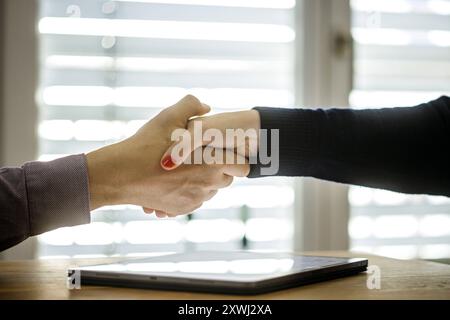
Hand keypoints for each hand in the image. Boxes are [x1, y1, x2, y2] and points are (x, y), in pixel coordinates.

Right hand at [85, 95, 249, 216]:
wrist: (120, 175)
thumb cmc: (146, 145)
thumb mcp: (169, 116)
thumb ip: (192, 106)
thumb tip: (207, 107)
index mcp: (213, 163)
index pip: (243, 167)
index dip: (234, 158)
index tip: (221, 152)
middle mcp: (208, 185)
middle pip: (226, 179)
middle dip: (218, 169)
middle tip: (199, 157)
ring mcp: (195, 201)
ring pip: (209, 191)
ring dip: (202, 181)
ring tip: (182, 168)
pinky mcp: (181, 210)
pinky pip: (193, 201)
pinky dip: (187, 192)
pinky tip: (171, 181)